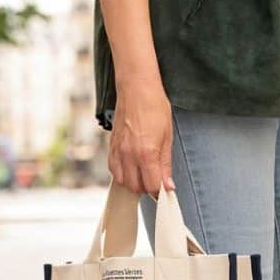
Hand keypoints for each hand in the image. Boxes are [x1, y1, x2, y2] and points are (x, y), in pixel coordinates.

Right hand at [109, 75, 175, 196]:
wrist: (136, 88)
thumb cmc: (154, 107)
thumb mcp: (167, 137)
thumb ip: (166, 165)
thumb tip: (168, 185)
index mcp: (146, 153)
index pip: (152, 186)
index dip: (160, 191)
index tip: (165, 189)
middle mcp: (129, 155)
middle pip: (136, 187)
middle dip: (147, 188)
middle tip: (156, 179)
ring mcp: (118, 152)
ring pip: (123, 181)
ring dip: (134, 183)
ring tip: (144, 173)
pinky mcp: (111, 147)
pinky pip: (113, 170)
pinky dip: (122, 174)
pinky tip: (131, 167)